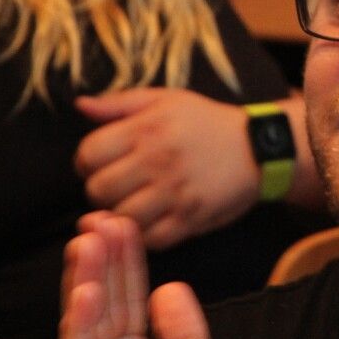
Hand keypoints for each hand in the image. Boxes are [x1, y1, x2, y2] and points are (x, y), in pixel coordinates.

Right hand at [60, 214, 240, 338]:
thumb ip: (185, 336)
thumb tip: (170, 286)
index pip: (126, 300)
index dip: (125, 262)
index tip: (121, 221)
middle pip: (103, 305)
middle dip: (101, 261)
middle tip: (98, 216)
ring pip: (86, 326)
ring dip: (86, 282)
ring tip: (86, 241)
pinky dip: (80, 328)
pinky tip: (85, 294)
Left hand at [75, 89, 262, 250]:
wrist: (258, 148)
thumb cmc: (205, 121)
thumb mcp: (164, 99)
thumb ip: (118, 103)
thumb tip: (79, 105)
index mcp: (146, 128)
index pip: (88, 155)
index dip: (86, 162)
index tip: (100, 163)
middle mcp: (157, 160)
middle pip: (98, 190)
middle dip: (100, 189)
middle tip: (116, 185)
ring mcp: (175, 192)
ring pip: (121, 217)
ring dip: (120, 214)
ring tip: (132, 203)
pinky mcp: (191, 218)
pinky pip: (151, 238)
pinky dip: (144, 233)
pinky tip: (150, 218)